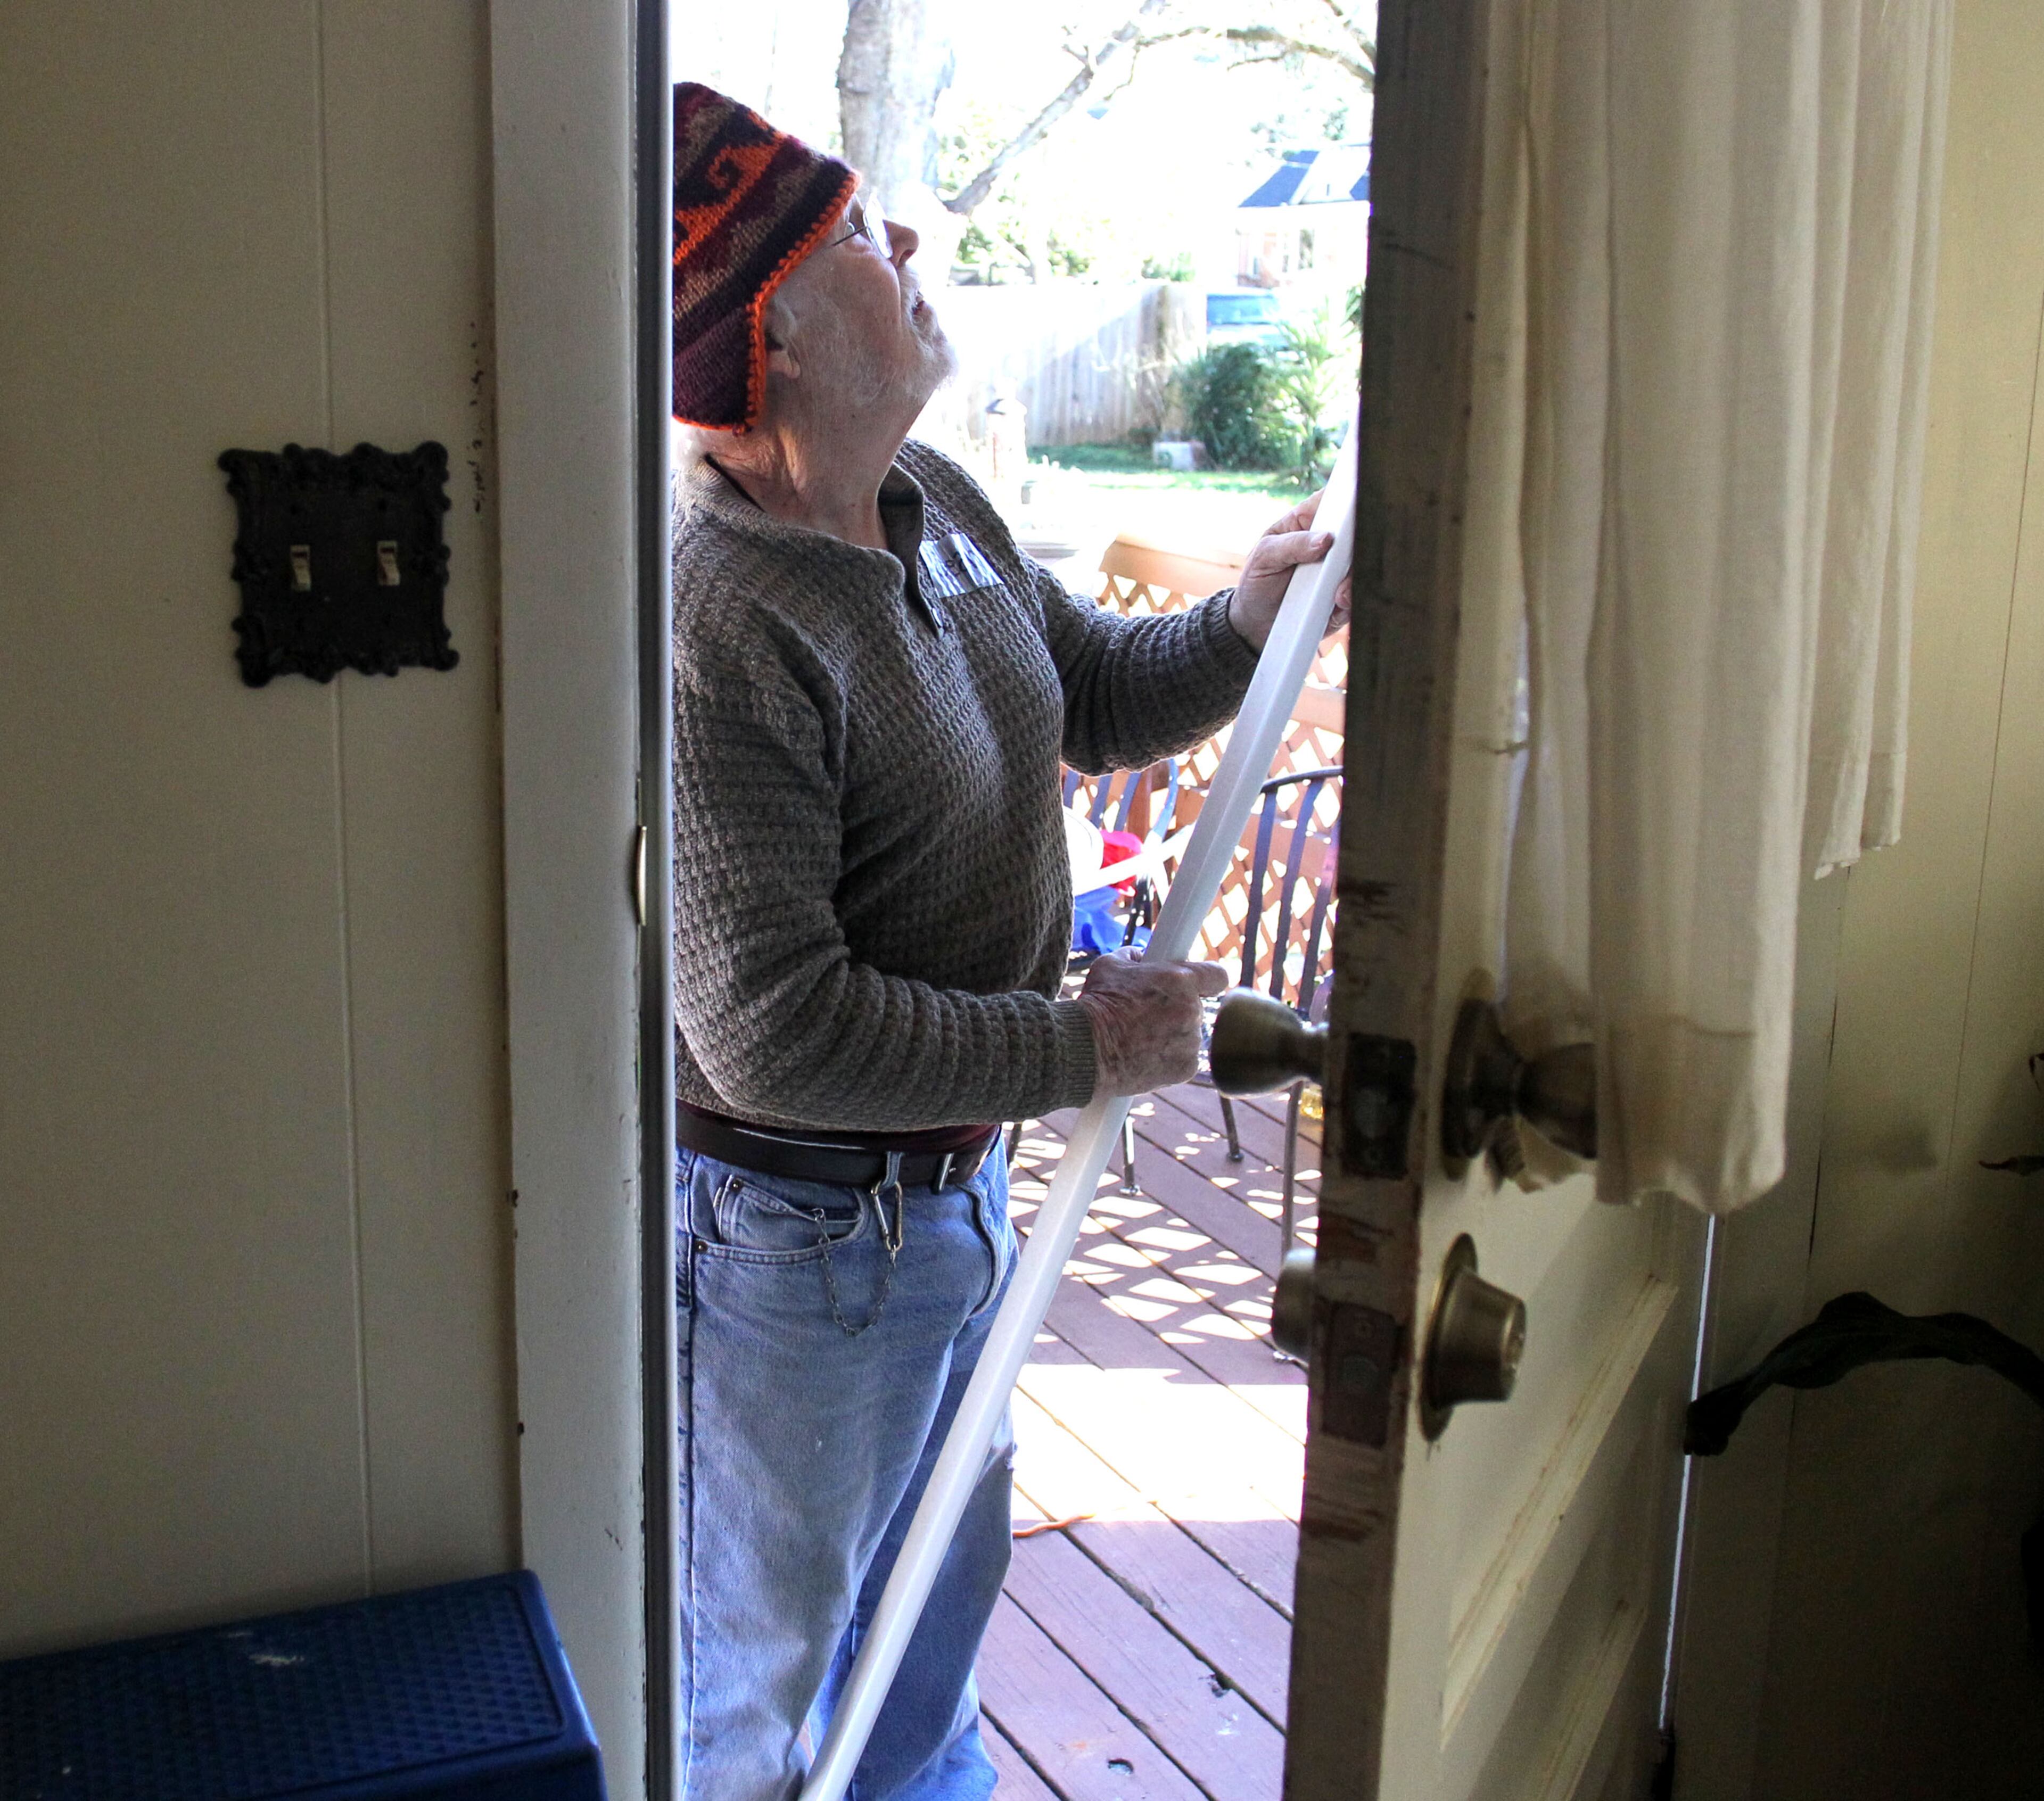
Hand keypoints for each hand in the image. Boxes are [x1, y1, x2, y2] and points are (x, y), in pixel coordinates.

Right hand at [1075, 951, 1229, 1097]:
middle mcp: (1192, 1011)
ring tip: (1140, 1036)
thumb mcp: (1111, 965)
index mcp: (1181, 980)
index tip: (1197, 984)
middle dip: (1177, 1008)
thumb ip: (1134, 957)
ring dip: (1172, 1034)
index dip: (1206, 979)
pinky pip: (1184, 1059)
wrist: (1087, 1048)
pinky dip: (1168, 1058)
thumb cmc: (1097, 1003)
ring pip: (1190, 1034)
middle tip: (1148, 1012)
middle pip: (1196, 1007)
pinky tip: (1143, 1054)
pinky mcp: (1186, 1068)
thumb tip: (1140, 956)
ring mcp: (1191, 1042)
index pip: (1217, 975)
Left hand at [1225, 488, 1353, 651]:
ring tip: (1338, 595)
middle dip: (1358, 545)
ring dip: (1354, 579)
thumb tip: (1326, 539)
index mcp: (1310, 520)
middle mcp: (1331, 542)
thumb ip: (1293, 545)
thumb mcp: (1265, 557)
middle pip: (1358, 532)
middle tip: (1345, 560)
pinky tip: (1338, 604)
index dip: (1351, 499)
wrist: (1257, 624)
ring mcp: (1340, 569)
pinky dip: (1352, 600)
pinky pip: (1359, 594)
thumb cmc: (1257, 580)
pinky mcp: (1346, 595)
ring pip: (1363, 565)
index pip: (1336, 499)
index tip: (1356, 509)